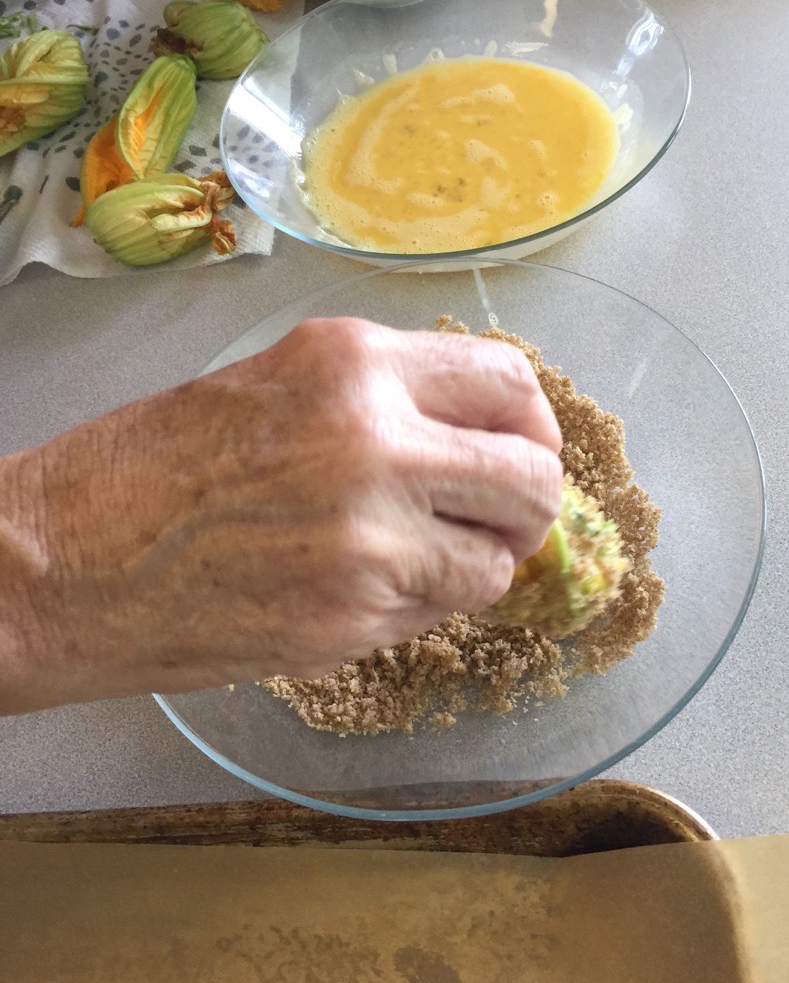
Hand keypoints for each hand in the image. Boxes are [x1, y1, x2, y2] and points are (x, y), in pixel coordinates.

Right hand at [0, 318, 562, 712]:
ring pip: (497, 562)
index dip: (531, 424)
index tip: (522, 448)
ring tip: (418, 557)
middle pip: (532, 476)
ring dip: (475, 563)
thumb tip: (472, 435)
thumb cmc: (148, 470)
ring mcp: (371, 537)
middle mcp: (375, 439)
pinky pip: (439, 613)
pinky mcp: (353, 619)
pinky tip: (364, 590)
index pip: (508, 381)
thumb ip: (379, 399)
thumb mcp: (272, 385)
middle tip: (497, 518)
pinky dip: (424, 606)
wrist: (62, 565)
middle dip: (528, 504)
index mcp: (351, 363)